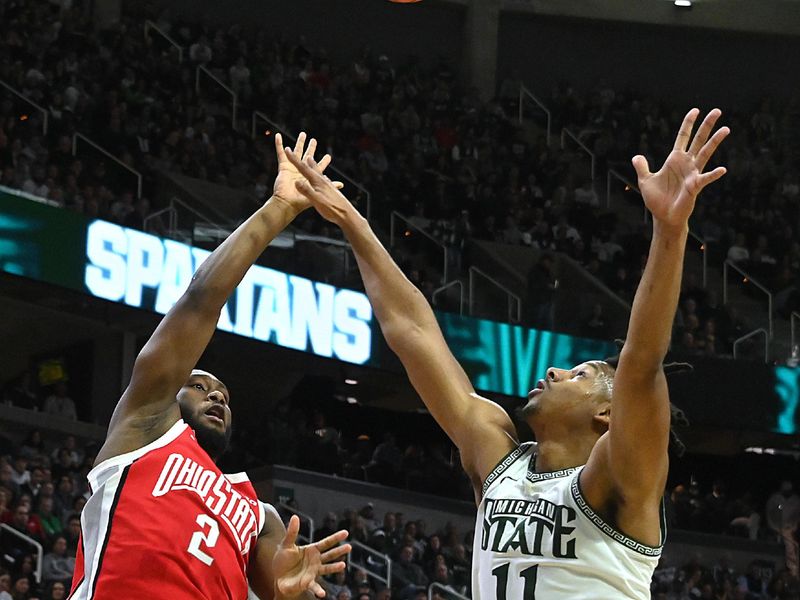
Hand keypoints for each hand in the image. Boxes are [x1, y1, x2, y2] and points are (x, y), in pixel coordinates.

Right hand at [271, 132, 340, 214]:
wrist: (286, 208)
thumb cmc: (300, 204)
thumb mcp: (316, 198)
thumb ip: (318, 187)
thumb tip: (323, 176)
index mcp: (313, 179)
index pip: (317, 167)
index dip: (322, 161)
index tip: (328, 157)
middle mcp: (303, 173)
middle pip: (308, 158)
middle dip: (311, 150)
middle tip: (314, 141)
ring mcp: (292, 171)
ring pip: (297, 153)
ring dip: (300, 144)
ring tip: (303, 135)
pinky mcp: (283, 170)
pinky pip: (281, 155)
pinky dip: (279, 145)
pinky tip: (278, 136)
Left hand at [273, 515, 350, 598]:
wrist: (278, 577)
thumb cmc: (283, 561)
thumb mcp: (286, 545)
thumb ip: (292, 532)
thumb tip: (295, 517)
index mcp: (312, 550)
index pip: (326, 543)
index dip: (335, 538)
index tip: (346, 533)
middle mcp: (315, 561)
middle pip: (330, 554)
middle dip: (339, 551)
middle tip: (350, 547)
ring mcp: (313, 572)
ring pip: (327, 569)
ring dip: (334, 568)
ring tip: (342, 565)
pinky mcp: (307, 582)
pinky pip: (314, 586)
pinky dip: (318, 590)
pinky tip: (322, 594)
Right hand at [283, 150, 358, 226]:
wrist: (345, 215)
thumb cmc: (331, 209)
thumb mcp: (316, 200)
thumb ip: (307, 191)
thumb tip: (297, 182)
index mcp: (318, 181)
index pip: (304, 168)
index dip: (294, 159)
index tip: (288, 151)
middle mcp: (322, 181)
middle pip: (313, 166)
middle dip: (308, 158)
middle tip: (309, 148)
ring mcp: (326, 186)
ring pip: (318, 172)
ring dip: (313, 164)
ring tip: (311, 159)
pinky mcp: (329, 192)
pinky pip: (324, 180)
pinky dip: (320, 177)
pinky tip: (324, 179)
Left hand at [632, 108, 728, 229]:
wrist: (664, 216)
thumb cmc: (657, 200)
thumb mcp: (645, 181)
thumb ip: (642, 167)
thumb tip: (636, 157)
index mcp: (675, 159)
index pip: (683, 137)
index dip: (688, 124)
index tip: (695, 110)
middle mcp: (686, 163)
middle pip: (698, 140)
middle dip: (706, 125)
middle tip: (717, 111)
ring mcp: (692, 173)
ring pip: (706, 153)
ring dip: (715, 141)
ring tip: (726, 129)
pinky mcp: (695, 186)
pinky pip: (705, 179)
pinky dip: (713, 174)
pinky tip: (722, 169)